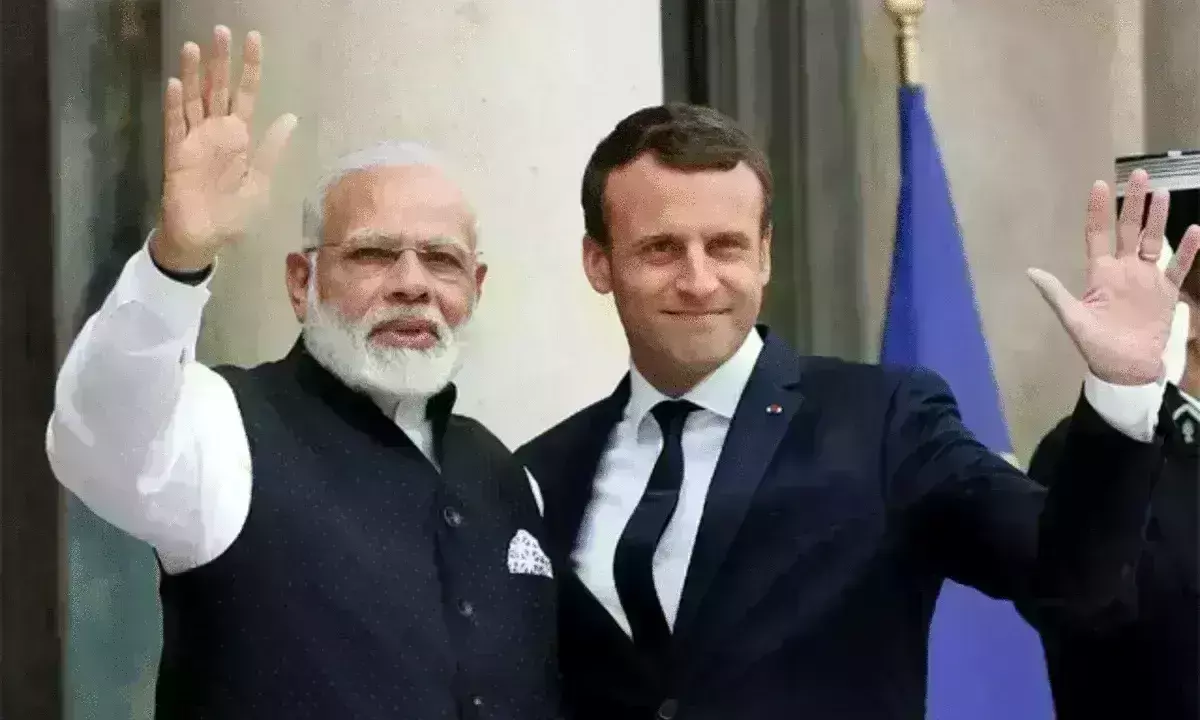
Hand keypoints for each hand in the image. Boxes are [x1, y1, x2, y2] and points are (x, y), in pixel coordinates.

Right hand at [153, 26, 296, 272]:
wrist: (203, 239)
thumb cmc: (233, 216)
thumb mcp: (260, 184)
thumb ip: (271, 150)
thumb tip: (290, 117)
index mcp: (240, 138)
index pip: (246, 95)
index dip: (250, 68)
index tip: (253, 40)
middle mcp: (217, 133)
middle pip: (218, 89)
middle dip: (220, 60)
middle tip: (221, 30)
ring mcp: (194, 140)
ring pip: (194, 99)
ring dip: (193, 73)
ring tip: (194, 46)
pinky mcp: (176, 153)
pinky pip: (174, 124)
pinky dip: (175, 104)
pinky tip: (176, 83)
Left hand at [1029, 169, 1199, 385]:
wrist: (1125, 370)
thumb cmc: (1096, 346)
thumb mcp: (1073, 319)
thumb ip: (1055, 293)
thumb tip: (1031, 271)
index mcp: (1100, 274)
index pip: (1098, 234)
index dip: (1099, 210)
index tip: (1100, 184)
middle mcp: (1124, 270)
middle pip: (1128, 229)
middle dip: (1133, 203)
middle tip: (1138, 174)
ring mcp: (1146, 279)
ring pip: (1153, 241)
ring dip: (1157, 218)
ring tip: (1161, 193)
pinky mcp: (1166, 292)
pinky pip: (1178, 266)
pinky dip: (1187, 250)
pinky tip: (1195, 230)